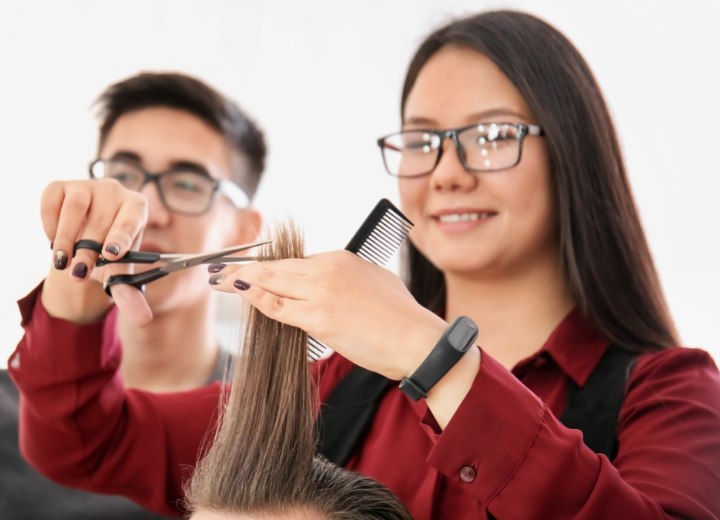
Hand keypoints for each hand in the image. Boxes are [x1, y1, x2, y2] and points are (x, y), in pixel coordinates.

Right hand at [40, 179, 151, 324]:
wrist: (84, 243)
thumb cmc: (107, 256)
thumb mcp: (118, 276)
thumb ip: (129, 296)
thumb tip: (144, 320)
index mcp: (137, 207)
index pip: (132, 217)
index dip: (122, 235)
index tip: (112, 254)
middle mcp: (115, 191)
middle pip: (101, 221)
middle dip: (88, 251)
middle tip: (79, 272)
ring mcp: (87, 185)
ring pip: (75, 209)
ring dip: (67, 238)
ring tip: (63, 262)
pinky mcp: (61, 186)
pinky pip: (52, 202)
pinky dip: (50, 223)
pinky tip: (54, 239)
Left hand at [207, 250, 447, 379]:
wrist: (415, 339)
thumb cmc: (400, 315)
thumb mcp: (373, 280)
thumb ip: (346, 277)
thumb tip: (325, 281)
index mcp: (340, 259)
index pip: (295, 261)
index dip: (268, 266)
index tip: (250, 268)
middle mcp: (327, 270)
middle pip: (275, 266)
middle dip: (243, 267)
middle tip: (221, 268)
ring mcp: (320, 292)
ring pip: (271, 281)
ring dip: (241, 280)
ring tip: (220, 279)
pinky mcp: (317, 317)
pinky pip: (278, 306)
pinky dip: (256, 298)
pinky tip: (240, 293)